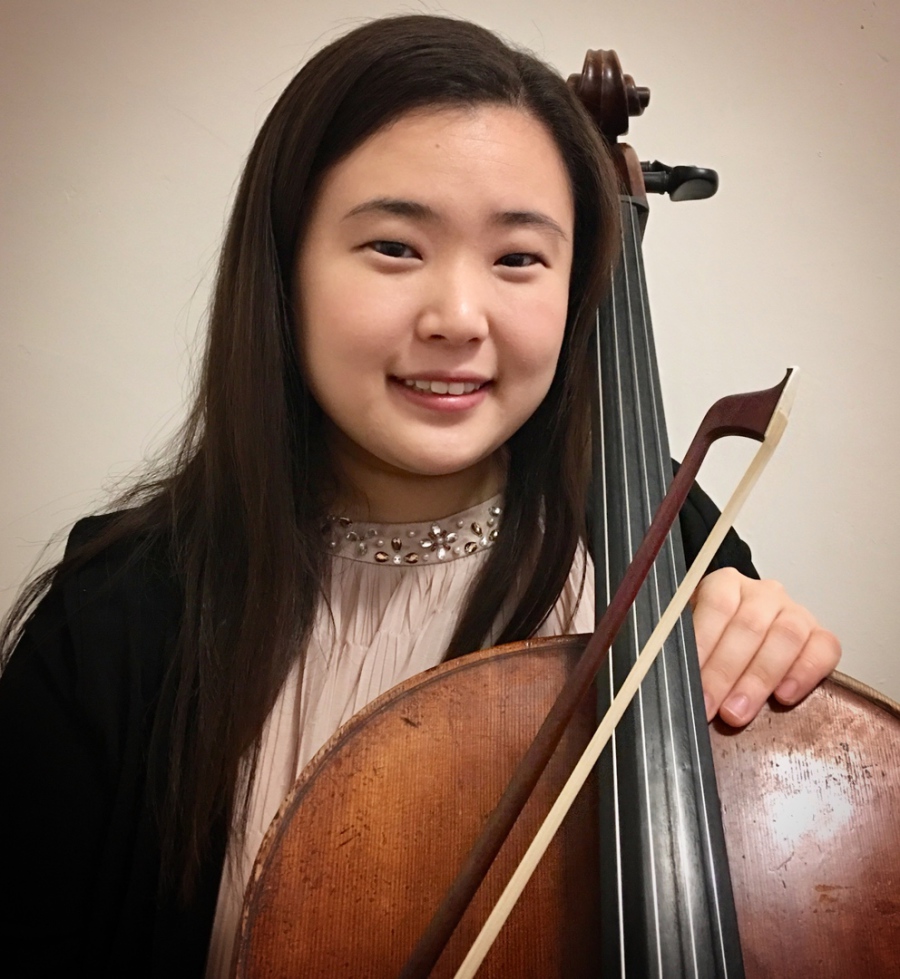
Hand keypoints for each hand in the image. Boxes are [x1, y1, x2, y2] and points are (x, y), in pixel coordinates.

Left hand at [690, 568, 840, 726]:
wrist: (740, 631)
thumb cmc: (712, 636)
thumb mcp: (688, 631)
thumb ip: (679, 644)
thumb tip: (665, 673)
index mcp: (725, 584)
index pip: (717, 606)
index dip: (704, 644)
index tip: (690, 679)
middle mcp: (762, 593)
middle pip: (749, 626)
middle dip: (725, 671)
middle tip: (710, 705)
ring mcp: (794, 612)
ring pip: (785, 637)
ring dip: (759, 679)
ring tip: (738, 711)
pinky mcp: (819, 635)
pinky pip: (824, 649)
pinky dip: (805, 673)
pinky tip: (784, 696)